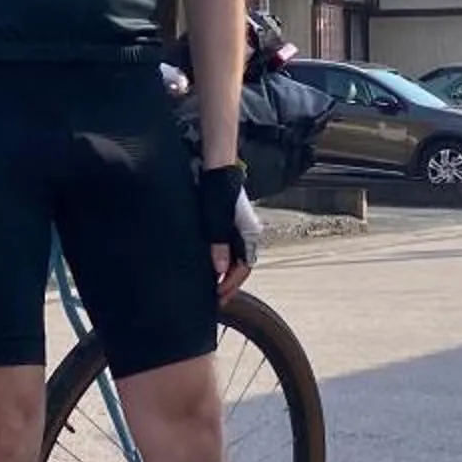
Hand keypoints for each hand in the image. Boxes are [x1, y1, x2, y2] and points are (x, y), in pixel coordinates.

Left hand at [196, 162, 258, 297]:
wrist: (216, 164)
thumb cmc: (218, 188)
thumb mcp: (216, 219)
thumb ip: (218, 245)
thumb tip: (220, 270)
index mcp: (249, 233)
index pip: (245, 267)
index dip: (232, 284)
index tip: (218, 295)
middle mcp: (248, 232)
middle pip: (242, 264)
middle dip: (230, 283)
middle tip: (217, 298)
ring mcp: (239, 227)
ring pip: (236, 257)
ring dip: (226, 273)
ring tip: (214, 286)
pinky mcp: (229, 222)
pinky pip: (229, 247)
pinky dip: (222, 260)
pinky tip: (212, 265)